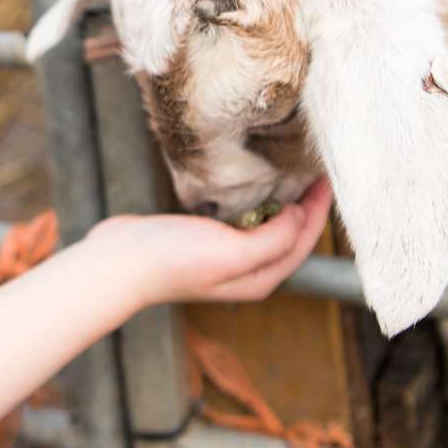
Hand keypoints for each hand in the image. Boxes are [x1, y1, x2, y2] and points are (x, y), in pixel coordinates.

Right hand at [84, 177, 332, 307]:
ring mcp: (225, 254)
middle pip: (290, 235)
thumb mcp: (233, 251)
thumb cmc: (173, 260)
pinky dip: (256, 201)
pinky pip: (243, 219)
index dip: (319, 210)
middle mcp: (247, 269)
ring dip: (283, 202)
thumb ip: (273, 239)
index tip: (327, 177)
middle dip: (306, 206)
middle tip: (314, 170)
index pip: (303, 242)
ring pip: (268, 226)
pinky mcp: (205, 238)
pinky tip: (253, 184)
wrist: (120, 261)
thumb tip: (298, 215)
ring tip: (292, 173)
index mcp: (260, 278)